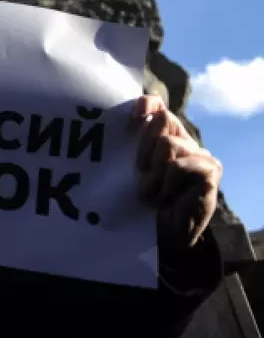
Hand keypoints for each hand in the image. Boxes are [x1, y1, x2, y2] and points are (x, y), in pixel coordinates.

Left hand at [132, 95, 222, 249]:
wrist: (162, 232)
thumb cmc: (143, 198)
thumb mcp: (130, 167)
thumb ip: (129, 144)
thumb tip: (127, 120)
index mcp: (163, 135)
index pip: (157, 106)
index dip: (146, 104)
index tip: (134, 118)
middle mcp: (183, 140)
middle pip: (162, 120)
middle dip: (144, 145)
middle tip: (140, 170)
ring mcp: (200, 154)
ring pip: (169, 143)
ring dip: (153, 171)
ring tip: (151, 190)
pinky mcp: (209, 172)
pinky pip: (180, 166)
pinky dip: (167, 182)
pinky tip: (165, 196)